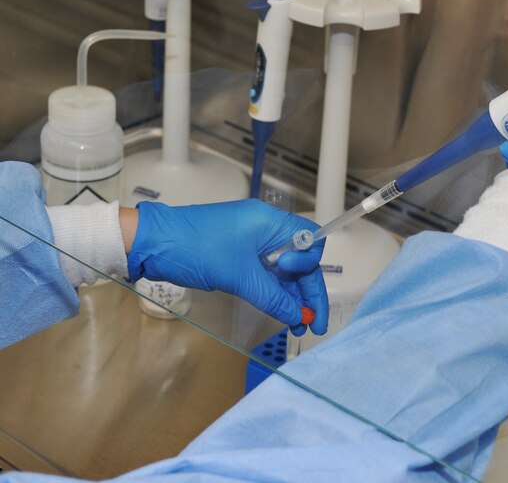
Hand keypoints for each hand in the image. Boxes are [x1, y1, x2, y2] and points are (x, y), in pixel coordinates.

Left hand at [127, 200, 327, 334]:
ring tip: (297, 325)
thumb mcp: (239, 276)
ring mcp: (252, 242)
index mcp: (270, 222)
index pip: (309, 240)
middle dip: (308, 291)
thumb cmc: (196, 249)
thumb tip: (296, 315)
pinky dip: (274, 292)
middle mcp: (265, 229)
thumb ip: (272, 297)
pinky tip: (281, 312)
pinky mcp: (238, 255)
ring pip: (283, 270)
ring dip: (291, 296)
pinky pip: (265, 273)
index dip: (308, 264)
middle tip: (314, 322)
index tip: (292, 280)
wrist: (153, 244)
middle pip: (300, 260)